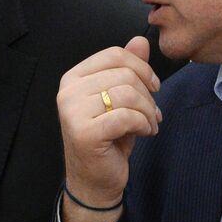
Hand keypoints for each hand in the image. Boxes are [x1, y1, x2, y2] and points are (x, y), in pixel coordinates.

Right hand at [56, 36, 160, 221]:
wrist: (95, 181)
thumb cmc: (108, 140)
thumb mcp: (121, 100)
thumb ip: (128, 69)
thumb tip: (141, 40)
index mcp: (73, 78)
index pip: (114, 55)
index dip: (141, 68)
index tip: (154, 87)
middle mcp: (68, 92)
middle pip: (124, 74)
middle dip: (148, 94)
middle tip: (153, 113)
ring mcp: (73, 112)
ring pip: (127, 94)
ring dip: (148, 111)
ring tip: (150, 124)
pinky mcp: (84, 133)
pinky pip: (126, 116)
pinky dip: (143, 124)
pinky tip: (144, 133)